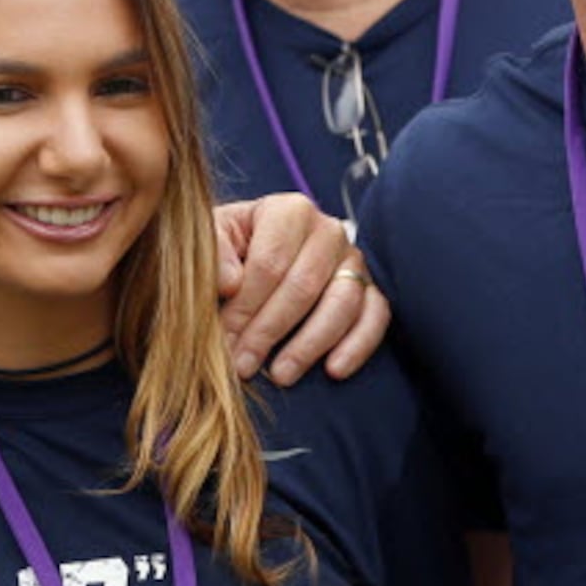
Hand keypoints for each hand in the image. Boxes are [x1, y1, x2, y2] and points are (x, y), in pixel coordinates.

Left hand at [212, 195, 389, 384]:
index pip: (271, 262)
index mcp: (289, 210)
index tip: (225, 340)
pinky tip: (333, 370)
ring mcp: (354, 261)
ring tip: (280, 375)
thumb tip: (229, 282)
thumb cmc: (230, 250)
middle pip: (304, 286)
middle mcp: (329, 230)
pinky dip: (357, 345)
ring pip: (342, 304)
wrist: (253, 255)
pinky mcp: (371, 290)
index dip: (246, 306)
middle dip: (270, 331)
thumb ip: (213, 254)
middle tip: (244, 365)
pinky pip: (375, 317)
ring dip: (309, 345)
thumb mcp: (210, 241)